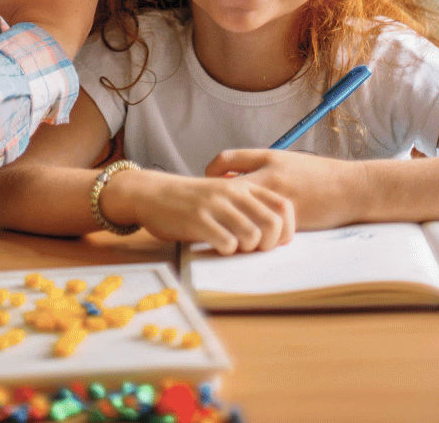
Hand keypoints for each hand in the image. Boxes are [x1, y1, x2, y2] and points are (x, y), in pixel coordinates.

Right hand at [105, 168, 294, 255]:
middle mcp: (233, 192)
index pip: (283, 207)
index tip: (274, 242)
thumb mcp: (222, 195)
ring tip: (233, 247)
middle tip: (253, 249)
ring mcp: (215, 205)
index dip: (286, 230)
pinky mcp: (198, 219)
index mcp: (243, 186)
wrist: (152, 193)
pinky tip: (216, 246)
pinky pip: (227, 243)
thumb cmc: (190, 200)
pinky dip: (227, 251)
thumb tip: (274, 235)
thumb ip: (246, 207)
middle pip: (273, 224)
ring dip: (247, 249)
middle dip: (268, 244)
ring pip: (252, 235)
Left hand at [206, 149, 366, 230]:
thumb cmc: (317, 174)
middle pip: (226, 188)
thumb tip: (229, 175)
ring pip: (240, 214)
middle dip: (212, 199)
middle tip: (204, 207)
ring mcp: (277, 201)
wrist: (352, 188)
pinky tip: (241, 238)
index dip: (211, 169)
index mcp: (268, 159)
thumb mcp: (285, 162)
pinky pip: (259, 231)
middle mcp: (269, 177)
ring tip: (217, 226)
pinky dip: (247, 234)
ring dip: (227, 222)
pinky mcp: (287, 222)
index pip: (226, 159)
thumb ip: (258, 165)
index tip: (208, 178)